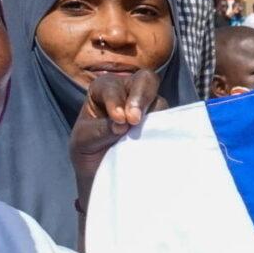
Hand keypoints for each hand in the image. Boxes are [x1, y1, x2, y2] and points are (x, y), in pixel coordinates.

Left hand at [69, 68, 163, 183]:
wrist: (101, 172)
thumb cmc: (88, 150)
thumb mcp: (84, 140)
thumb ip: (99, 130)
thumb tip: (123, 126)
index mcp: (105, 90)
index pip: (112, 86)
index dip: (115, 100)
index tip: (118, 119)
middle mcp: (129, 93)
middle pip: (145, 80)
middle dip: (141, 96)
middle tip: (135, 119)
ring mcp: (149, 109)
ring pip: (160, 102)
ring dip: (153, 116)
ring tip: (144, 134)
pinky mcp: (161, 126)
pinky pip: (170, 123)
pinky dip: (164, 130)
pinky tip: (155, 141)